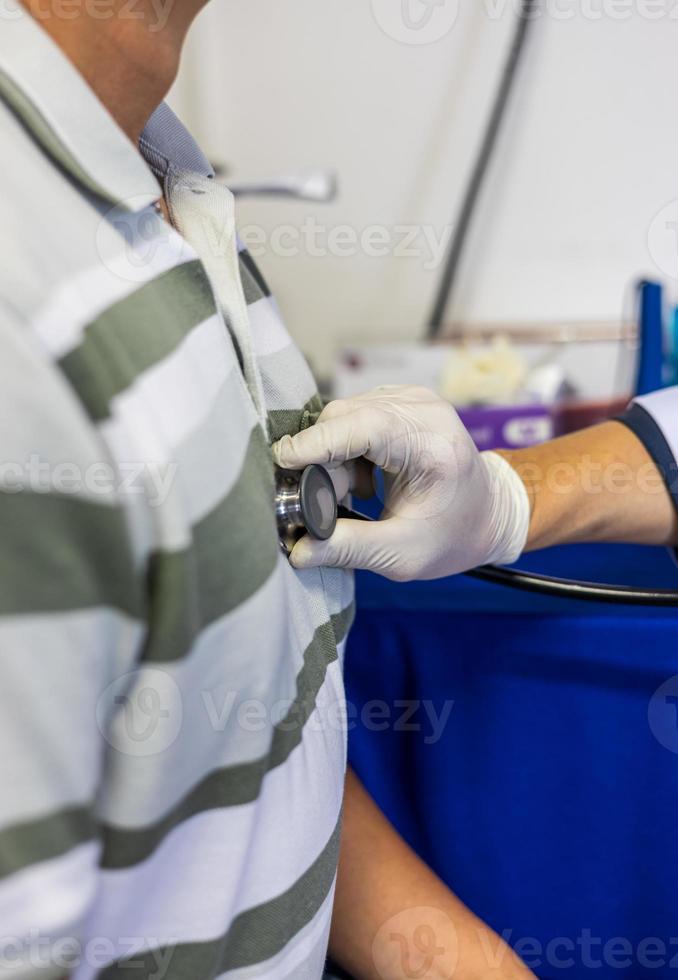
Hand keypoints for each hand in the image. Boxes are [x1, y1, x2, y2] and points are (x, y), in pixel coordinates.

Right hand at [272, 385, 529, 580]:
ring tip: (352, 496)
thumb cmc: (454, 535)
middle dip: (323, 459)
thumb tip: (298, 550)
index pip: (365, 426)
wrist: (490, 514)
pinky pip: (352, 417)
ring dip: (332, 457)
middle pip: (345, 416)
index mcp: (434, 444)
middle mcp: (424, 410)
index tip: (283, 461)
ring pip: (343, 416)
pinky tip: (363, 481)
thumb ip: (348, 549)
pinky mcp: (400, 403)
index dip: (319, 441)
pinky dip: (344, 449)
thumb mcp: (403, 554)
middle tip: (330, 502)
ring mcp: (413, 400)